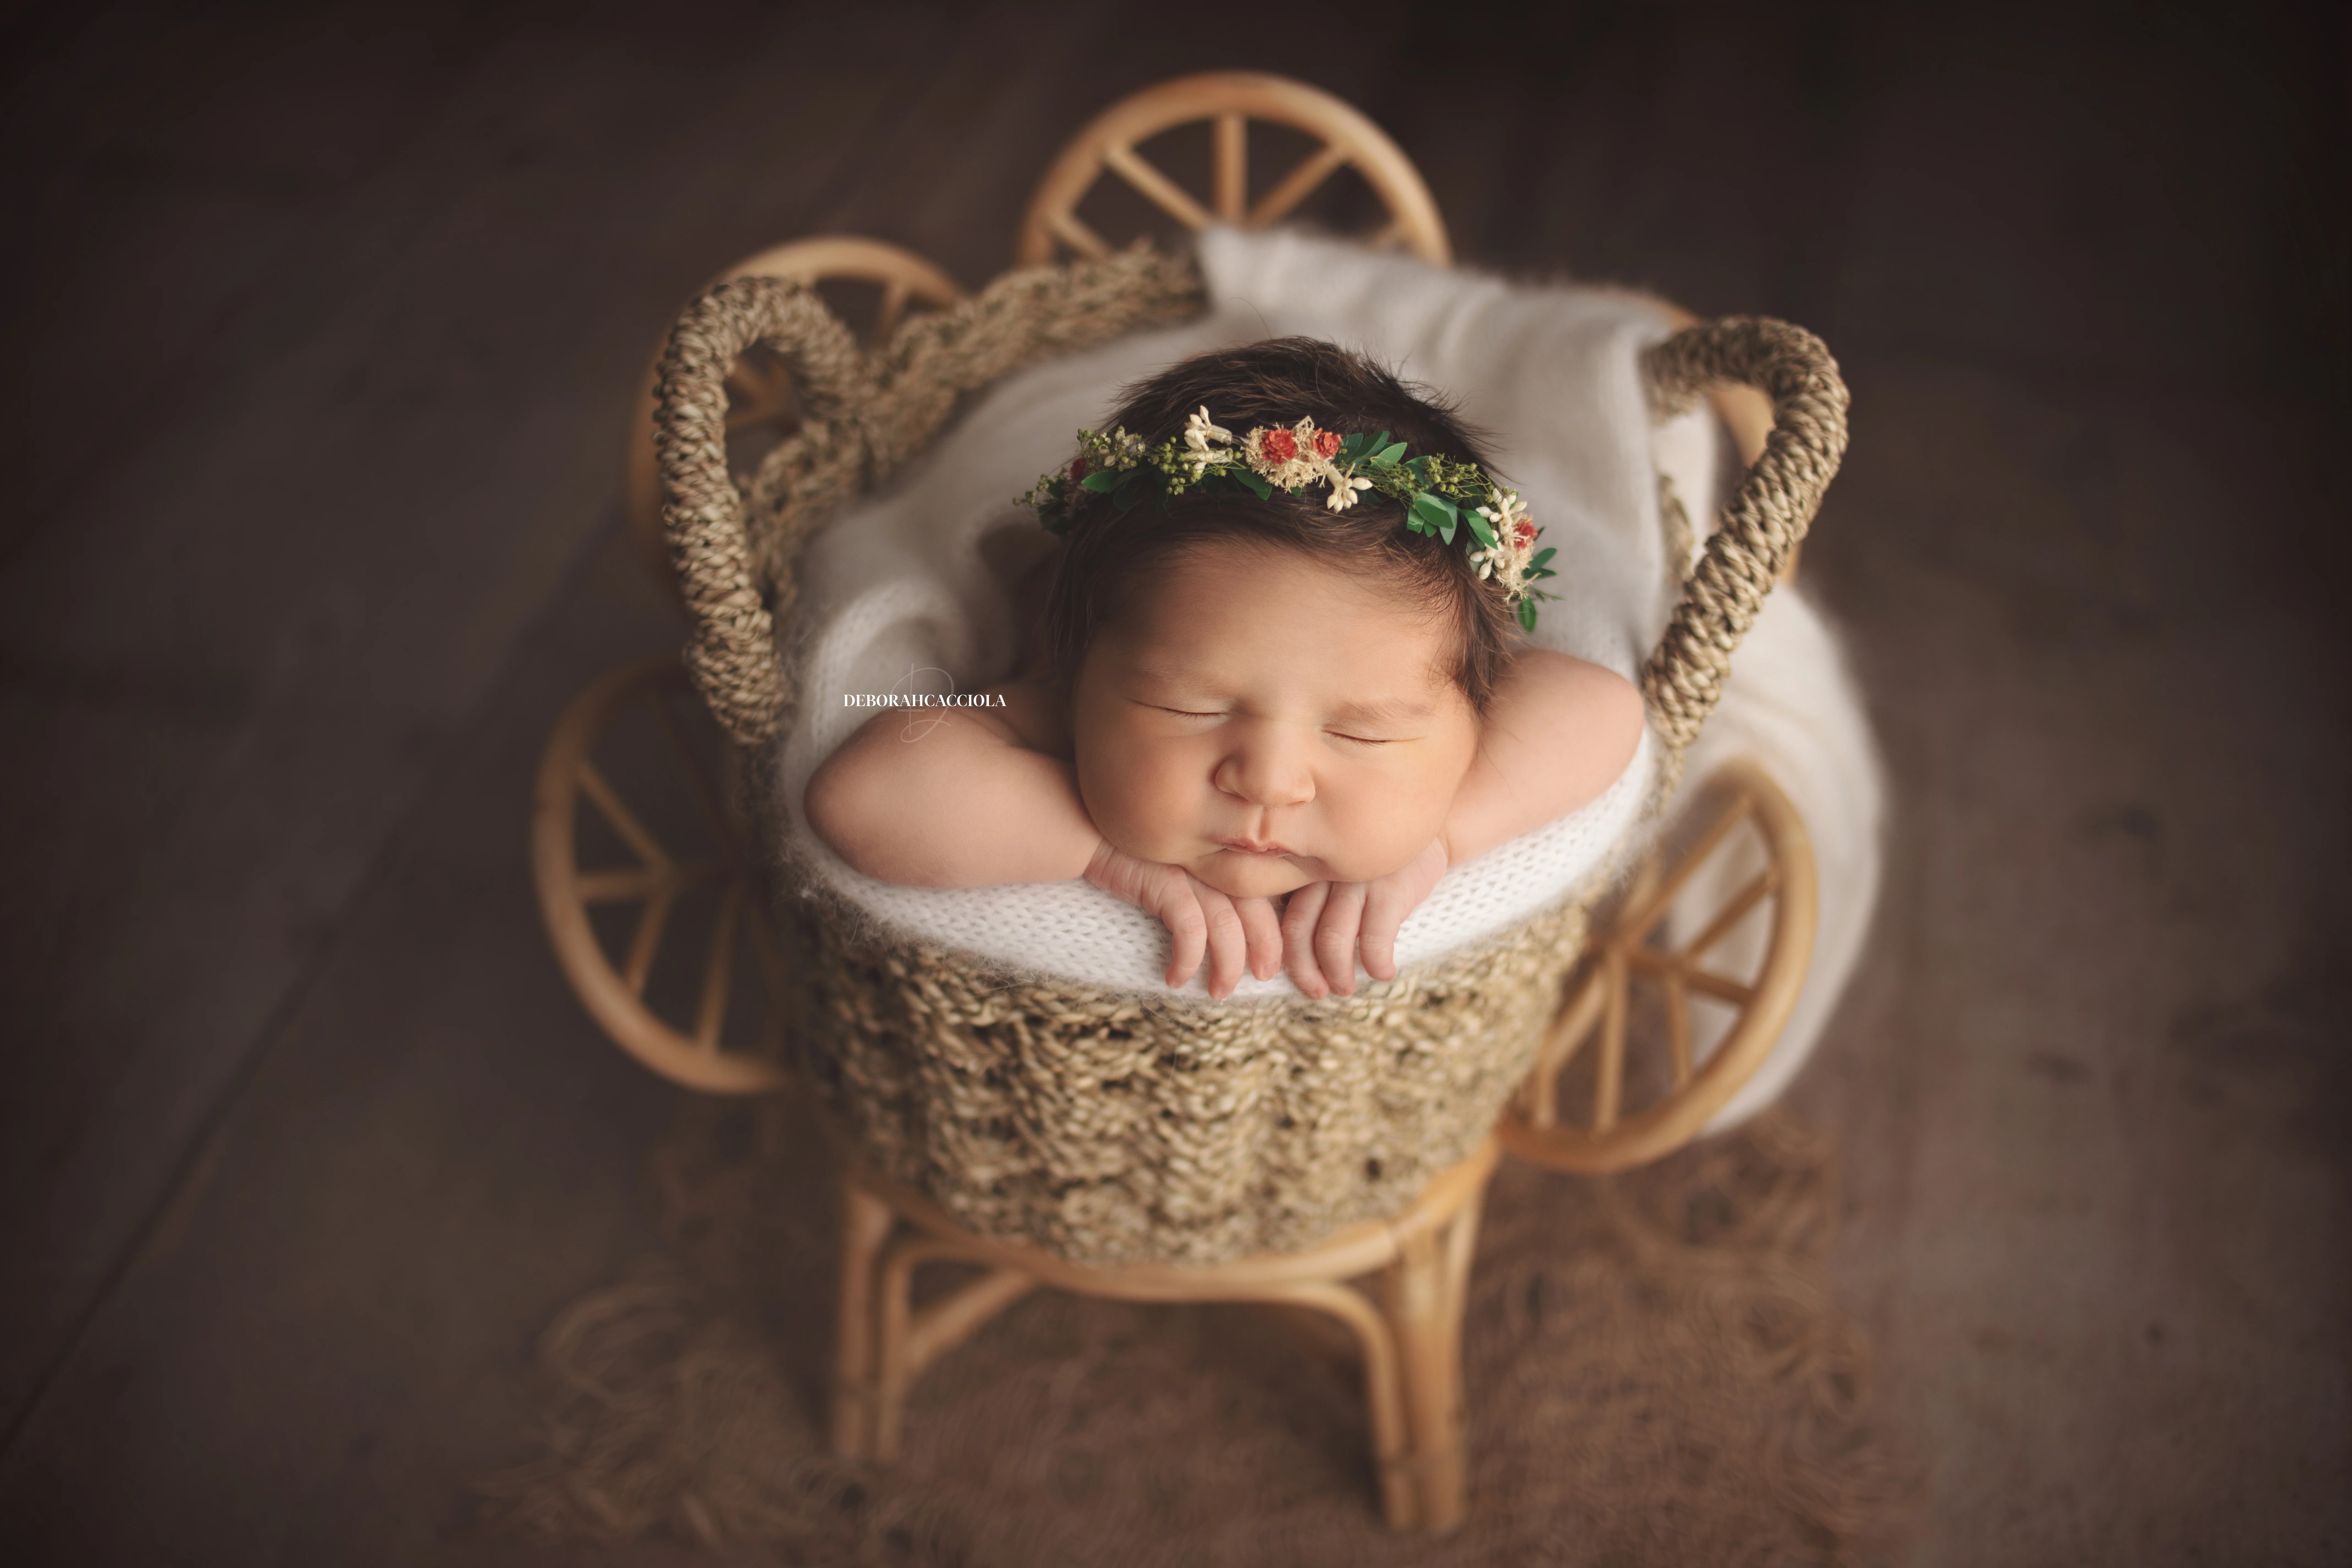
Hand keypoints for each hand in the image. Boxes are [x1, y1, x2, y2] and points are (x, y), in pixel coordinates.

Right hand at [1085, 842, 1283, 998]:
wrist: (1088, 831)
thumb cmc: (1138, 858)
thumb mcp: (1184, 871)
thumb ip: (1213, 888)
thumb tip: (1241, 929)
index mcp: (1225, 857)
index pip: (1267, 893)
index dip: (1278, 928)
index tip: (1275, 958)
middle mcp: (1214, 861)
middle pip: (1257, 909)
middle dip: (1266, 948)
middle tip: (1263, 977)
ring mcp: (1191, 870)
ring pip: (1227, 925)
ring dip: (1227, 965)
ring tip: (1219, 991)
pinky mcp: (1165, 881)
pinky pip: (1189, 929)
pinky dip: (1188, 959)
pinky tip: (1176, 978)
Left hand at [1279, 838, 1447, 999]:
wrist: (1425, 834)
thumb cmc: (1371, 866)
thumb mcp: (1334, 872)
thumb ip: (1309, 899)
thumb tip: (1287, 954)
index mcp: (1303, 869)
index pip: (1276, 916)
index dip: (1280, 954)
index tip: (1281, 976)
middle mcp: (1323, 871)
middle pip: (1298, 931)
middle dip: (1305, 972)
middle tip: (1318, 991)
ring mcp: (1356, 879)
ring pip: (1331, 940)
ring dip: (1337, 974)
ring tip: (1345, 987)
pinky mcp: (1390, 889)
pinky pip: (1374, 940)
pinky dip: (1376, 965)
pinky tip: (1384, 972)